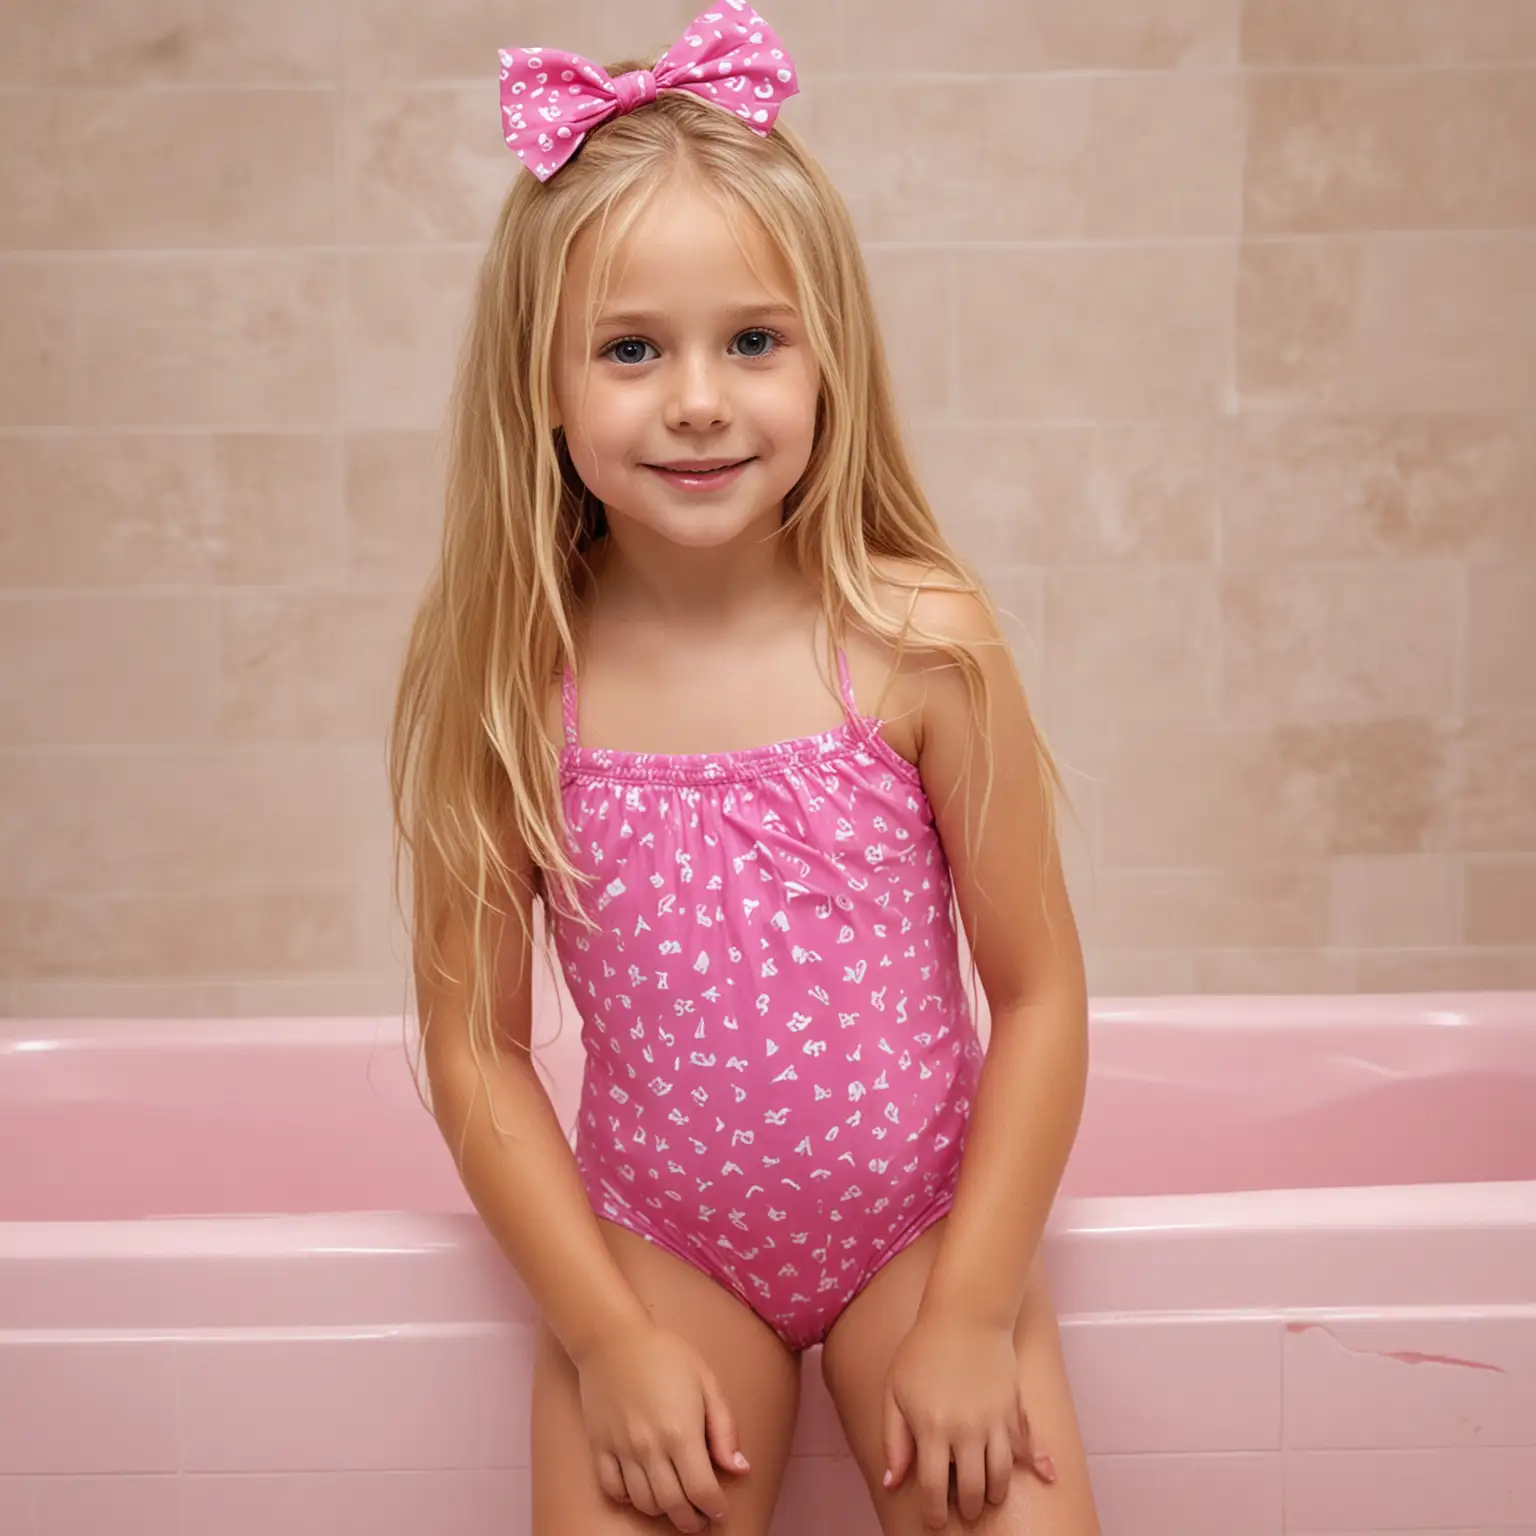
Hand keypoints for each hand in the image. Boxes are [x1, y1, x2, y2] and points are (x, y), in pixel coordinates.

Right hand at [573, 1321, 749, 1532]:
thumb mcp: (707, 1382)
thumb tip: (740, 1469)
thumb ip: (725, 1429)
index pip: (701, 1491)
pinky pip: (612, 1489)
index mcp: (681, 1432)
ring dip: (662, 1510)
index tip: (719, 1511)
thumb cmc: (666, 1355)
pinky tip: (641, 1489)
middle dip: (691, 1520)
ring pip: (644, 1502)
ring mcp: (622, 1450)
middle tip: (700, 1518)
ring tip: (675, 1502)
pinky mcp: (600, 1446)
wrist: (613, 1339)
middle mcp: (650, 1448)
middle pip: (673, 1505)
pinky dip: (628, 1498)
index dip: (714, 1508)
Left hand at [882, 1314, 1055, 1529]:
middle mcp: (966, 1430)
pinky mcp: (1014, 1409)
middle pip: (974, 1490)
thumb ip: (893, 1439)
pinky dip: (1040, 1464)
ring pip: (1002, 1476)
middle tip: (964, 1510)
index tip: (935, 1520)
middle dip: (970, 1508)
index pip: (935, 1488)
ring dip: (996, 1493)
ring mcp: (994, 1421)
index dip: (935, 1512)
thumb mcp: (895, 1391)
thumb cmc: (923, 1350)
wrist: (965, 1314)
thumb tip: (893, 1483)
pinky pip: (1030, 1445)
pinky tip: (1047, 1477)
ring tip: (988, 1495)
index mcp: (932, 1428)